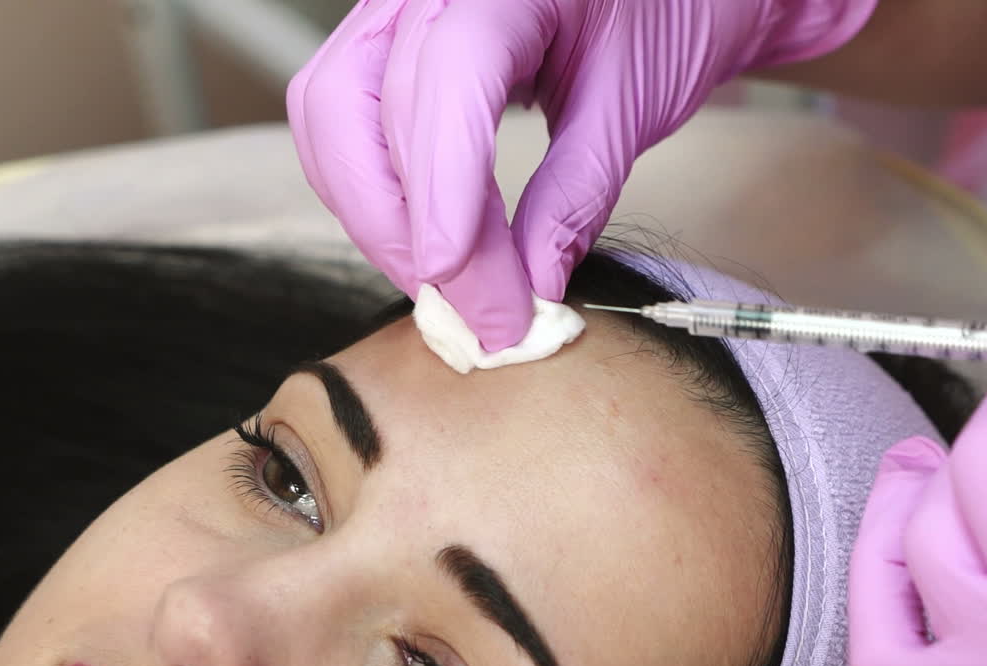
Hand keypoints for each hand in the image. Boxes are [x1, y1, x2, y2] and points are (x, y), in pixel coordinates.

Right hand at [287, 0, 875, 350]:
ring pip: (331, 122)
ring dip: (378, 224)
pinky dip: (370, 199)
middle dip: (409, 233)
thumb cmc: (655, 17)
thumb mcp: (632, 104)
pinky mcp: (377, 45)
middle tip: (475, 313)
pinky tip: (421, 245)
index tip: (459, 285)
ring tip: (448, 288)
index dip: (442, 194)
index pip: (446, 80)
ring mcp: (389, 9)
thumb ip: (575, 197)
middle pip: (362, 111)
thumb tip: (530, 293)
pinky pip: (334, 125)